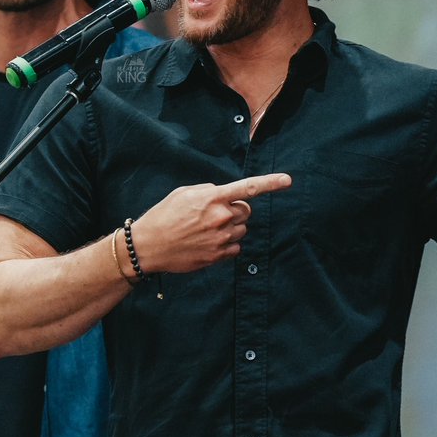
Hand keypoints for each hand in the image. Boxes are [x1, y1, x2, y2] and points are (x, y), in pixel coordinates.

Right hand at [131, 173, 291, 275]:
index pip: (248, 188)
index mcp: (212, 198)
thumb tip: (223, 195)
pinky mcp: (219, 256)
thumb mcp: (183, 193)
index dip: (270, 183)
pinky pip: (236, 248)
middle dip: (235, 211)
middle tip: (214, 214)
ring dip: (231, 228)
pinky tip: (207, 243)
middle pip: (246, 211)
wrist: (149, 246)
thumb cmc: (163, 216)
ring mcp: (221, 238)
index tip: (288, 180)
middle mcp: (221, 217)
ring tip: (206, 230)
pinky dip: (227, 245)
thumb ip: (208, 191)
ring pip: (242, 229)